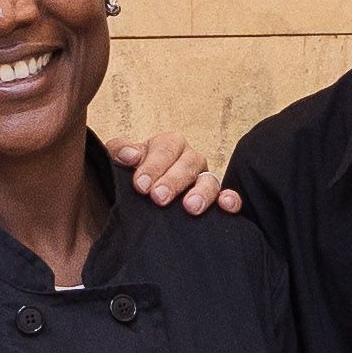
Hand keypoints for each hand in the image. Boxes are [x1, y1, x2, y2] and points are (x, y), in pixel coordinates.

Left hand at [112, 131, 238, 215]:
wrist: (143, 197)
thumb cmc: (134, 174)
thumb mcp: (122, 158)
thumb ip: (120, 151)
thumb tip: (129, 155)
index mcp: (169, 145)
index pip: (166, 148)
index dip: (154, 165)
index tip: (140, 185)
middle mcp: (190, 160)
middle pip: (189, 163)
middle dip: (173, 181)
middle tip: (158, 197)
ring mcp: (205, 180)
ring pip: (210, 180)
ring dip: (201, 192)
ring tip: (190, 207)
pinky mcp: (216, 201)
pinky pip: (230, 198)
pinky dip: (231, 200)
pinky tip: (226, 205)